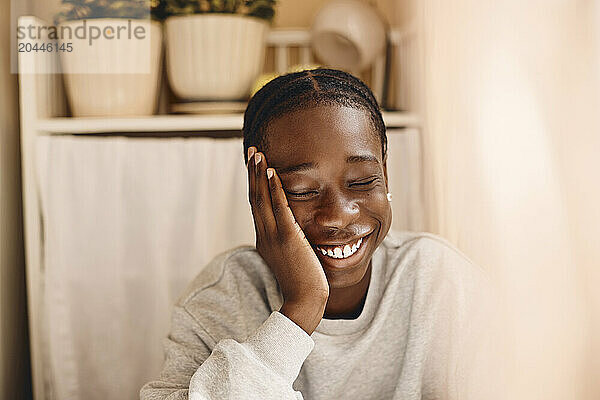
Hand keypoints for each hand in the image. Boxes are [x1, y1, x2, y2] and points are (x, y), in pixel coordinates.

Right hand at [247, 147, 328, 333]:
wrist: (304, 302)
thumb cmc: (303, 283)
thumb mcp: (291, 258)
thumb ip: (289, 243)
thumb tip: (294, 232)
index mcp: (264, 239)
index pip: (257, 206)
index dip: (255, 184)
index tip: (255, 166)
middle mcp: (265, 236)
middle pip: (255, 198)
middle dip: (253, 174)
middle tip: (252, 152)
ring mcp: (274, 237)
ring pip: (262, 200)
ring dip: (260, 176)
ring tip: (258, 155)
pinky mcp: (288, 239)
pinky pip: (279, 209)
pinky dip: (274, 190)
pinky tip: (273, 174)